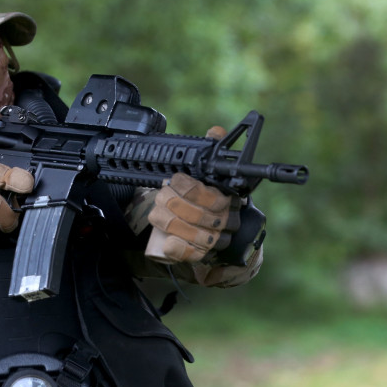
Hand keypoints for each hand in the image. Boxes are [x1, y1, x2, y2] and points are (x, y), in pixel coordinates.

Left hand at [145, 126, 239, 263]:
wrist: (223, 232)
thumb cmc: (213, 197)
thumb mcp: (214, 173)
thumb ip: (214, 150)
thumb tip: (216, 131)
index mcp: (229, 199)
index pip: (209, 196)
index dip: (188, 188)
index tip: (175, 180)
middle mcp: (224, 221)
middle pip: (196, 215)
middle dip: (173, 203)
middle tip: (162, 194)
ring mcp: (213, 241)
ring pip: (189, 233)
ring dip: (168, 221)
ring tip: (157, 211)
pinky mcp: (200, 255)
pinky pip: (189, 254)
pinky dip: (176, 248)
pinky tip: (166, 241)